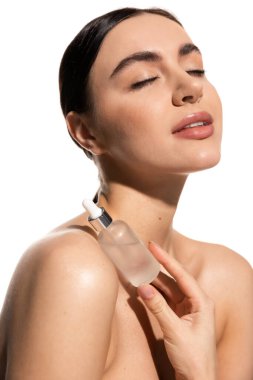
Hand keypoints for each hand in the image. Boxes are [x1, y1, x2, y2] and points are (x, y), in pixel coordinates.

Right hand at [137, 241, 216, 379]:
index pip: (182, 274)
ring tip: (141, 269)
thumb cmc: (194, 359)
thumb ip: (158, 308)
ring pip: (169, 290)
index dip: (166, 259)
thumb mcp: (174, 330)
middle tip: (145, 254)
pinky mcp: (180, 318)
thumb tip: (143, 287)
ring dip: (155, 281)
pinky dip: (155, 295)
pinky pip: (166, 301)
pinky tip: (145, 289)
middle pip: (175, 279)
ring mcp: (188, 310)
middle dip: (159, 267)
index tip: (154, 247)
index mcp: (202, 301)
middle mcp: (196, 303)